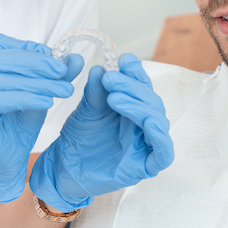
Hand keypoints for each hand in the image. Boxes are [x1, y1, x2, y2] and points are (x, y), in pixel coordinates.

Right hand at [0, 32, 83, 202]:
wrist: (5, 159)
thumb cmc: (17, 120)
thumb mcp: (40, 90)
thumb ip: (55, 73)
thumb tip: (76, 58)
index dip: (28, 48)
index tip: (55, 58)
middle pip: (1, 58)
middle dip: (37, 63)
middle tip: (63, 71)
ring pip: (4, 80)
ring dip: (38, 83)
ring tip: (64, 89)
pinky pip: (0, 100)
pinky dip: (27, 98)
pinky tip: (47, 102)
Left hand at [29, 53, 173, 211]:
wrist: (64, 169)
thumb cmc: (79, 138)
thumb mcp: (87, 109)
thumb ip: (96, 91)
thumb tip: (100, 68)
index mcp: (133, 108)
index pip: (142, 86)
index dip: (136, 72)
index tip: (124, 59)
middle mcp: (144, 124)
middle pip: (151, 100)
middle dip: (132, 87)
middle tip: (109, 78)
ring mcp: (146, 145)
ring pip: (157, 121)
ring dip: (139, 106)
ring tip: (114, 98)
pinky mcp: (146, 166)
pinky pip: (163, 152)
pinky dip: (160, 137)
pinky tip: (149, 123)